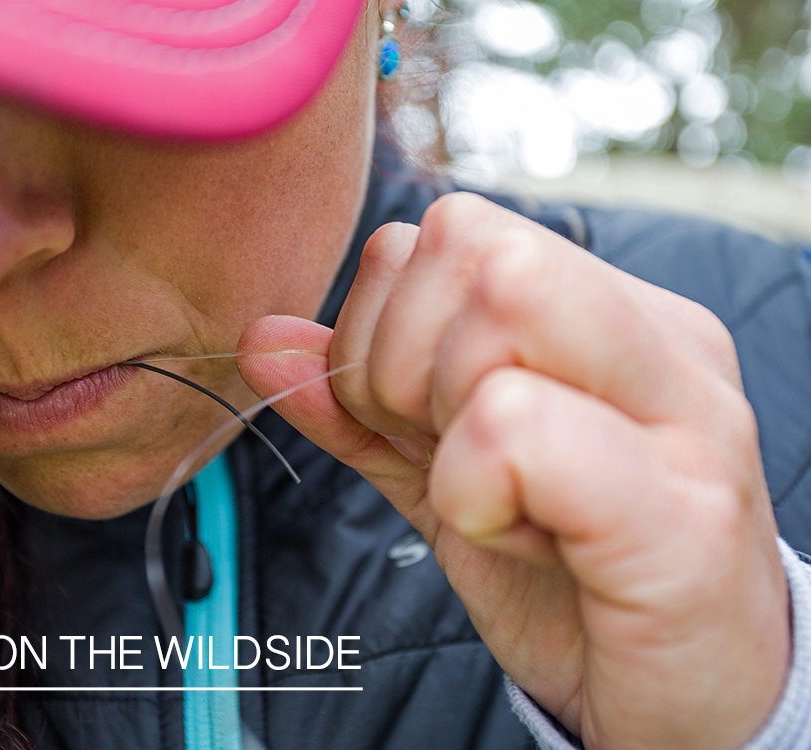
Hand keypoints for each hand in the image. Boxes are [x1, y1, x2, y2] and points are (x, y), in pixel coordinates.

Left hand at [238, 193, 789, 749]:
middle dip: (398, 364)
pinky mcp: (681, 511)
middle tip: (448, 459)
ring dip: (443, 427)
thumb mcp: (446, 474)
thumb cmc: (574, 579)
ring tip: (499, 504)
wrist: (692, 702)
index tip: (423, 426)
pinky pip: (513, 427)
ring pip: (497, 304)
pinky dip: (471, 489)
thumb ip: (360, 403)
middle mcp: (658, 339)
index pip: (446, 231)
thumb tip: (263, 337)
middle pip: (463, 241)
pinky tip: (518, 539)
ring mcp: (684, 415)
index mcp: (611, 315)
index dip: (385, 327)